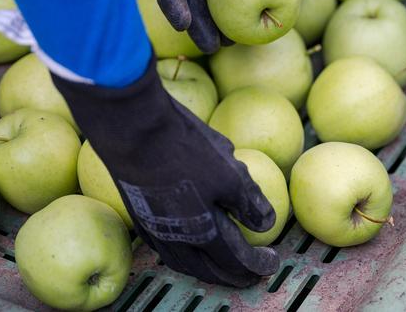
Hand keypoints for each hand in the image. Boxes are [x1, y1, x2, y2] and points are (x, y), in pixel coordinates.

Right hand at [52, 57, 278, 286]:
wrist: (133, 131)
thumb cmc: (185, 150)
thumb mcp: (230, 172)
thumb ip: (249, 202)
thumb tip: (266, 224)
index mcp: (204, 233)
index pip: (236, 259)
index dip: (257, 264)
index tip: (272, 263)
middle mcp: (177, 240)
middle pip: (209, 270)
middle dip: (232, 275)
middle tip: (249, 275)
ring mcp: (154, 230)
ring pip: (184, 263)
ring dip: (206, 270)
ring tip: (219, 265)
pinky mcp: (139, 216)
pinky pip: (165, 248)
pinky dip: (183, 255)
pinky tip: (186, 242)